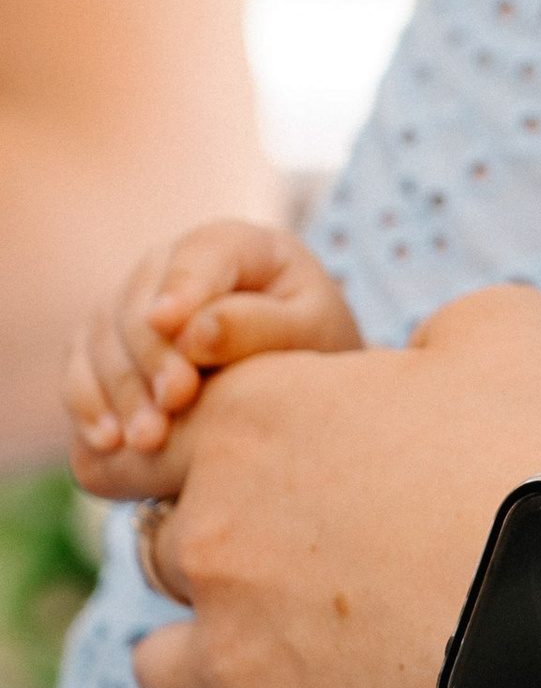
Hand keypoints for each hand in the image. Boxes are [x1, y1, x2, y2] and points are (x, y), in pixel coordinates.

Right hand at [66, 220, 358, 485]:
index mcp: (235, 245)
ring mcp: (131, 302)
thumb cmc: (314, 346)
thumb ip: (262, 327)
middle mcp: (171, 264)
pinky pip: (80, 369)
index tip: (168, 322)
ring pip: (103, 337)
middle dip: (153, 355)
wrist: (291, 380)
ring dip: (122, 390)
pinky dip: (88, 404)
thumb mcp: (313, 333)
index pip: (199, 255)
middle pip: (141, 301)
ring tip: (147, 439)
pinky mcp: (106, 345)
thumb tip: (194, 333)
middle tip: (175, 402)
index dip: (181, 286)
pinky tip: (107, 442)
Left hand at [130, 281, 540, 687]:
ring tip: (302, 670)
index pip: (141, 444)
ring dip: (219, 671)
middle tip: (322, 570)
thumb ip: (435, 333)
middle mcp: (219, 543)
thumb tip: (422, 360)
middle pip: (159, 558)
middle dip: (226, 562)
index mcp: (252, 427)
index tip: (258, 478)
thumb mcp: (513, 331)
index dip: (188, 459)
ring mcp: (246, 663)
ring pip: (165, 677)